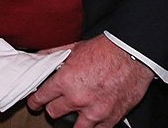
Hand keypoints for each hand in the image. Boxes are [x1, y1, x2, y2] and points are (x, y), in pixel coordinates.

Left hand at [27, 35, 152, 127]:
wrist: (132, 54)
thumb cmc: (105, 49)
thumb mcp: (74, 48)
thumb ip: (53, 55)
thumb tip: (37, 58)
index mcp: (65, 81)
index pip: (40, 98)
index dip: (34, 101)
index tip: (34, 103)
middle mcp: (77, 98)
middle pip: (53, 113)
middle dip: (52, 108)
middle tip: (55, 104)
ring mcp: (95, 111)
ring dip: (72, 119)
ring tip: (73, 113)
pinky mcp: (110, 118)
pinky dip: (93, 125)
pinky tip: (91, 118)